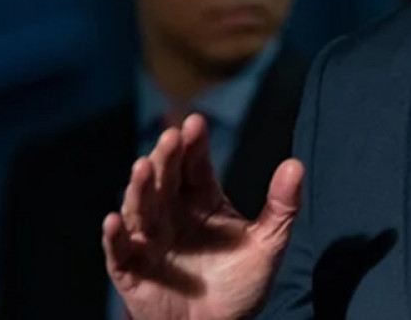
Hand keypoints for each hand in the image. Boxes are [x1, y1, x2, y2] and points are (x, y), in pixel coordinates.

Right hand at [101, 114, 302, 319]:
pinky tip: (114, 219)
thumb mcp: (268, 244)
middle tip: (171, 137)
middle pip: (166, 179)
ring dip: (140, 188)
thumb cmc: (239, 287)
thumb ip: (281, 206)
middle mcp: (172, 214)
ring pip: (141, 208)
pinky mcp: (131, 270)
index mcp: (203, 201)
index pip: (197, 167)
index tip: (195, 122)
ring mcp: (150, 240)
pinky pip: (119, 250)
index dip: (195, 145)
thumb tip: (296, 164)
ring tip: (143, 167)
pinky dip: (116, 235)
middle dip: (167, 158)